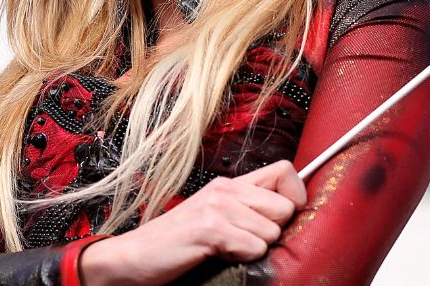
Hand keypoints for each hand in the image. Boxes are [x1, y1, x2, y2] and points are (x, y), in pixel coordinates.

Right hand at [80, 160, 305, 285]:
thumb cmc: (177, 242)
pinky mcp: (210, 228)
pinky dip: (241, 258)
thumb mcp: (214, 216)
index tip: (283, 218)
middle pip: (285, 207)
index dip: (295, 196)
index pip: (285, 171)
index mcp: (228, 184)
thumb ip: (245, 209)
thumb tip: (288, 210)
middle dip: (271, 231)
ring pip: (271, 231)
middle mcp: (225, 189)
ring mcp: (217, 206)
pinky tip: (218, 255)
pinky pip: (253, 247)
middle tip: (243, 241)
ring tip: (225, 249)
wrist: (134, 257)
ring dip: (253, 249)